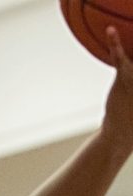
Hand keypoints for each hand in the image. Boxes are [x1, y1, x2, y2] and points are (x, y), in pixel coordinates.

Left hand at [102, 27, 132, 152]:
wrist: (122, 134)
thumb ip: (130, 79)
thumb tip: (123, 68)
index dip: (129, 48)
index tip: (131, 25)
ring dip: (132, 34)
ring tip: (131, 15)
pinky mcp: (126, 79)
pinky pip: (120, 57)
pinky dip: (114, 43)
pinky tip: (110, 31)